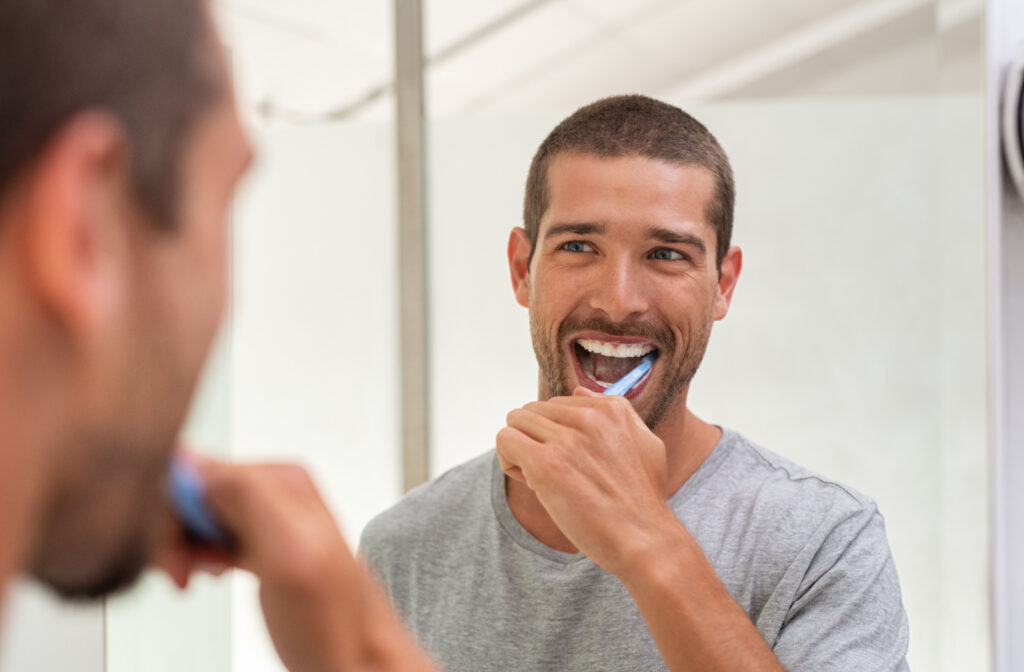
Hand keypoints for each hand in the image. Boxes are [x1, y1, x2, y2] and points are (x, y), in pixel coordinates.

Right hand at [157, 457, 435, 671]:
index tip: (175, 553)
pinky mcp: (261, 543)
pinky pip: (209, 533)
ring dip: (181, 546)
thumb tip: (195, 462)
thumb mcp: (290, 554)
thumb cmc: (336, 624)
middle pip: (191, 490)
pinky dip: (195, 555)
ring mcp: (268, 518)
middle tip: (183, 572)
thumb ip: (247, 499)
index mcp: (282, 479)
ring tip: (195, 576)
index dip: (170, 512)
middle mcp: (276, 491)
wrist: (358, 661)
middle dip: (174, 532)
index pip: (195, 468)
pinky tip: (207, 574)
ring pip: (195, 514)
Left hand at [496, 387, 674, 576]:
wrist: (644, 539)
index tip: (568, 460)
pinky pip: (505, 441)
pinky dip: (508, 461)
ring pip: (515, 422)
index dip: (555, 433)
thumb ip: (616, 412)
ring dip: (520, 450)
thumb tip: (579, 391)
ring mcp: (567, 439)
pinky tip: (530, 482)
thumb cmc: (642, 500)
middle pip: (532, 411)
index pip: (557, 404)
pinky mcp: (546, 464)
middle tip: (552, 472)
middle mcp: (589, 418)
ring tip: (540, 478)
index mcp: (611, 409)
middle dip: (534, 439)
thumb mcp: (645, 443)